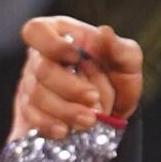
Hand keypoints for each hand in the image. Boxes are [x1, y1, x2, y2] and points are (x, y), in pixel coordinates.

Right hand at [13, 15, 142, 138]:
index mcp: (60, 34)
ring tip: (90, 119)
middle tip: (94, 98)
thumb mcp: (128, 61)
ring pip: (37, 96)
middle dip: (70, 87)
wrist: (114, 112)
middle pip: (41, 69)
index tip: (76, 57)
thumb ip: (120, 48)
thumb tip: (104, 33)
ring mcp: (32, 85)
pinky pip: (32, 118)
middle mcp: (40, 58)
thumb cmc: (117, 78)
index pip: (36, 31)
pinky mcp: (32, 111)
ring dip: (66, 110)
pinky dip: (49, 125)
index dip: (51, 44)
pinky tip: (65, 130)